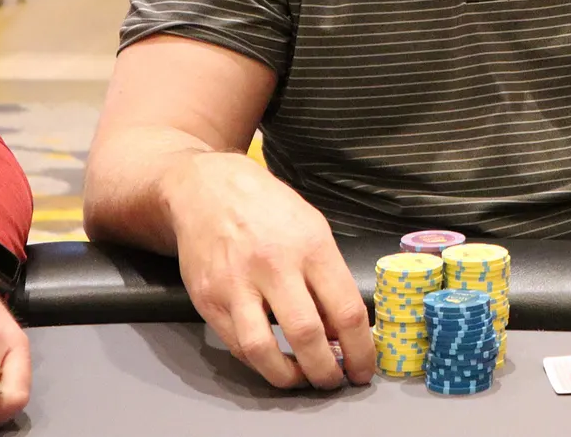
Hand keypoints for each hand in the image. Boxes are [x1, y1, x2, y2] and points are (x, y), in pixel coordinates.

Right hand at [166, 152, 373, 389]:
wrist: (207, 189)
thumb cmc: (268, 208)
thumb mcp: (313, 228)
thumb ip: (329, 276)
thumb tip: (343, 329)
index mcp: (311, 246)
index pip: (346, 311)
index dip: (360, 350)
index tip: (363, 368)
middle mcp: (273, 265)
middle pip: (307, 335)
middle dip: (326, 371)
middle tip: (335, 381)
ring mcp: (236, 284)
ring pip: (264, 350)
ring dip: (289, 376)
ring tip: (303, 378)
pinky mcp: (208, 299)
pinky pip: (237, 344)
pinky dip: (259, 361)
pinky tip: (273, 359)